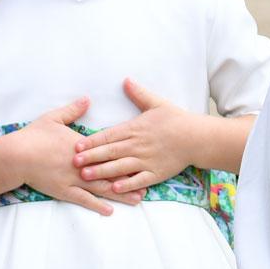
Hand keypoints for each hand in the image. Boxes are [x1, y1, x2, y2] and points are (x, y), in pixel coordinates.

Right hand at [12, 97, 142, 214]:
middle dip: (131, 177)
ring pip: (102, 188)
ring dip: (120, 193)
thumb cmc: (34, 136)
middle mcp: (82, 164)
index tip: (143, 155)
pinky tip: (109, 211)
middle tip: (150, 181)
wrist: (16, 155)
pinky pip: (84, 200)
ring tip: (138, 198)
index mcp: (82, 145)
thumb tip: (87, 99)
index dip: (127, 154)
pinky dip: (97, 205)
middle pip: (111, 171)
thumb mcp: (54, 118)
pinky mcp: (64, 191)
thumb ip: (73, 109)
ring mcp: (73, 179)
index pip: (109, 150)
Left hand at [72, 78, 199, 193]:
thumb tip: (125, 80)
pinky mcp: (155, 173)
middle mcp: (137, 146)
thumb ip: (139, 94)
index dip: (91, 142)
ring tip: (85, 176)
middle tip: (73, 163)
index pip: (108, 136)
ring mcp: (146, 161)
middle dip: (90, 158)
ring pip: (119, 167)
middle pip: (109, 152)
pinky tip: (113, 188)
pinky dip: (126, 184)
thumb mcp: (156, 103)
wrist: (196, 137)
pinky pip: (138, 180)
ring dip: (101, 172)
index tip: (76, 146)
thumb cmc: (176, 119)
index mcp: (134, 129)